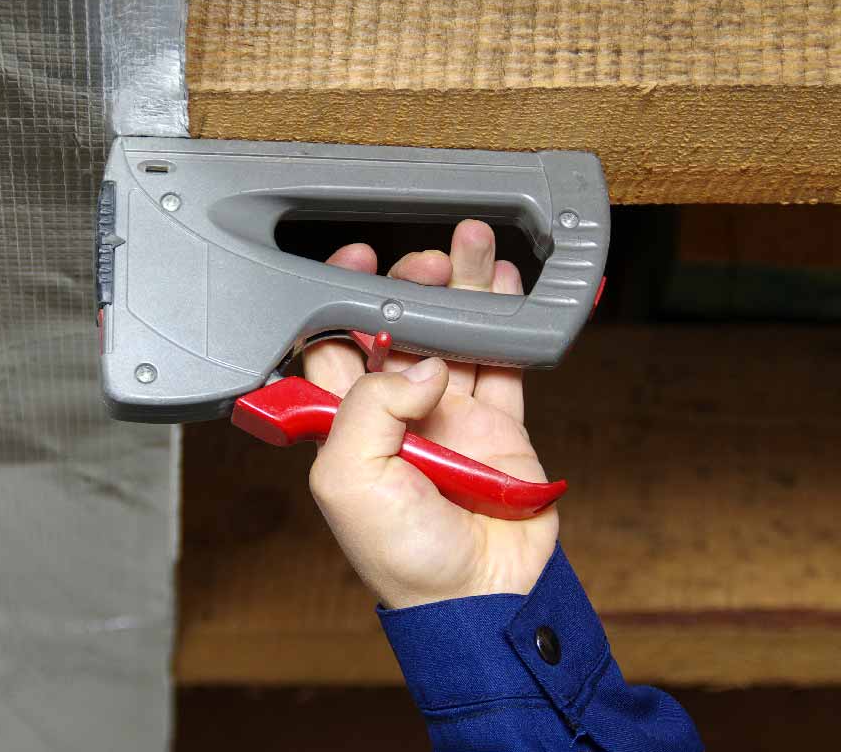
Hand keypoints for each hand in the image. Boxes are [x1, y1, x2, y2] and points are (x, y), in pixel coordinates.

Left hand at [303, 220, 557, 608]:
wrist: (477, 597)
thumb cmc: (401, 557)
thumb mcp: (348, 480)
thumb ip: (367, 408)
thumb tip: (418, 362)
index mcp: (343, 423)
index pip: (332, 344)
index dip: (340, 299)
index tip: (355, 261)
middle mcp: (394, 414)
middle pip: (397, 329)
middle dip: (409, 285)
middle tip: (426, 263)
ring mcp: (447, 417)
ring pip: (452, 335)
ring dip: (461, 287)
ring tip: (470, 244)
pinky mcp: (496, 426)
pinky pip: (502, 362)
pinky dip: (507, 322)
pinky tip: (505, 283)